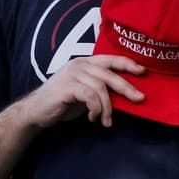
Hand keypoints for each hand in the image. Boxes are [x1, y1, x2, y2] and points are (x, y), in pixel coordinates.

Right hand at [20, 55, 143, 128]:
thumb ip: (100, 87)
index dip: (128, 63)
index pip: (110, 59)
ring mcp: (71, 75)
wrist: (35, 111)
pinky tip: (94, 118)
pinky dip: (96, 109)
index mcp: (84, 63)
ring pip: (101, 88)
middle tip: (139, 99)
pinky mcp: (66, 87)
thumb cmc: (61, 102)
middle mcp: (78, 65)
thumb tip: (126, 93)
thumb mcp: (84, 92)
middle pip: (109, 74)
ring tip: (106, 120)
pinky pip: (90, 96)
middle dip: (126, 87)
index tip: (143, 72)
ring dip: (108, 107)